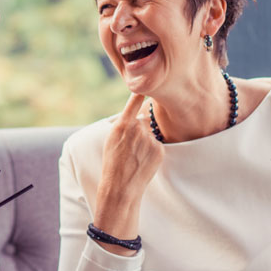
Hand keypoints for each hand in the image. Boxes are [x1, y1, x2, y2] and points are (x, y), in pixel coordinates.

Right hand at [93, 93, 163, 249]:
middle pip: (144, 120)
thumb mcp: (112, 140)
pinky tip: (143, 161)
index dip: (141, 92)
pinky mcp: (159, 150)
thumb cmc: (113, 163)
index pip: (134, 101)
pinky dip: (153, 151)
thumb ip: (124, 124)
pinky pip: (158, 144)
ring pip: (151, 133)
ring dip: (146, 141)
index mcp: (121, 125)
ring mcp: (149, 140)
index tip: (147, 83)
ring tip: (135, 156)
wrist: (120, 187)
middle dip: (141, 128)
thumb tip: (140, 114)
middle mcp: (136, 129)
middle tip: (131, 146)